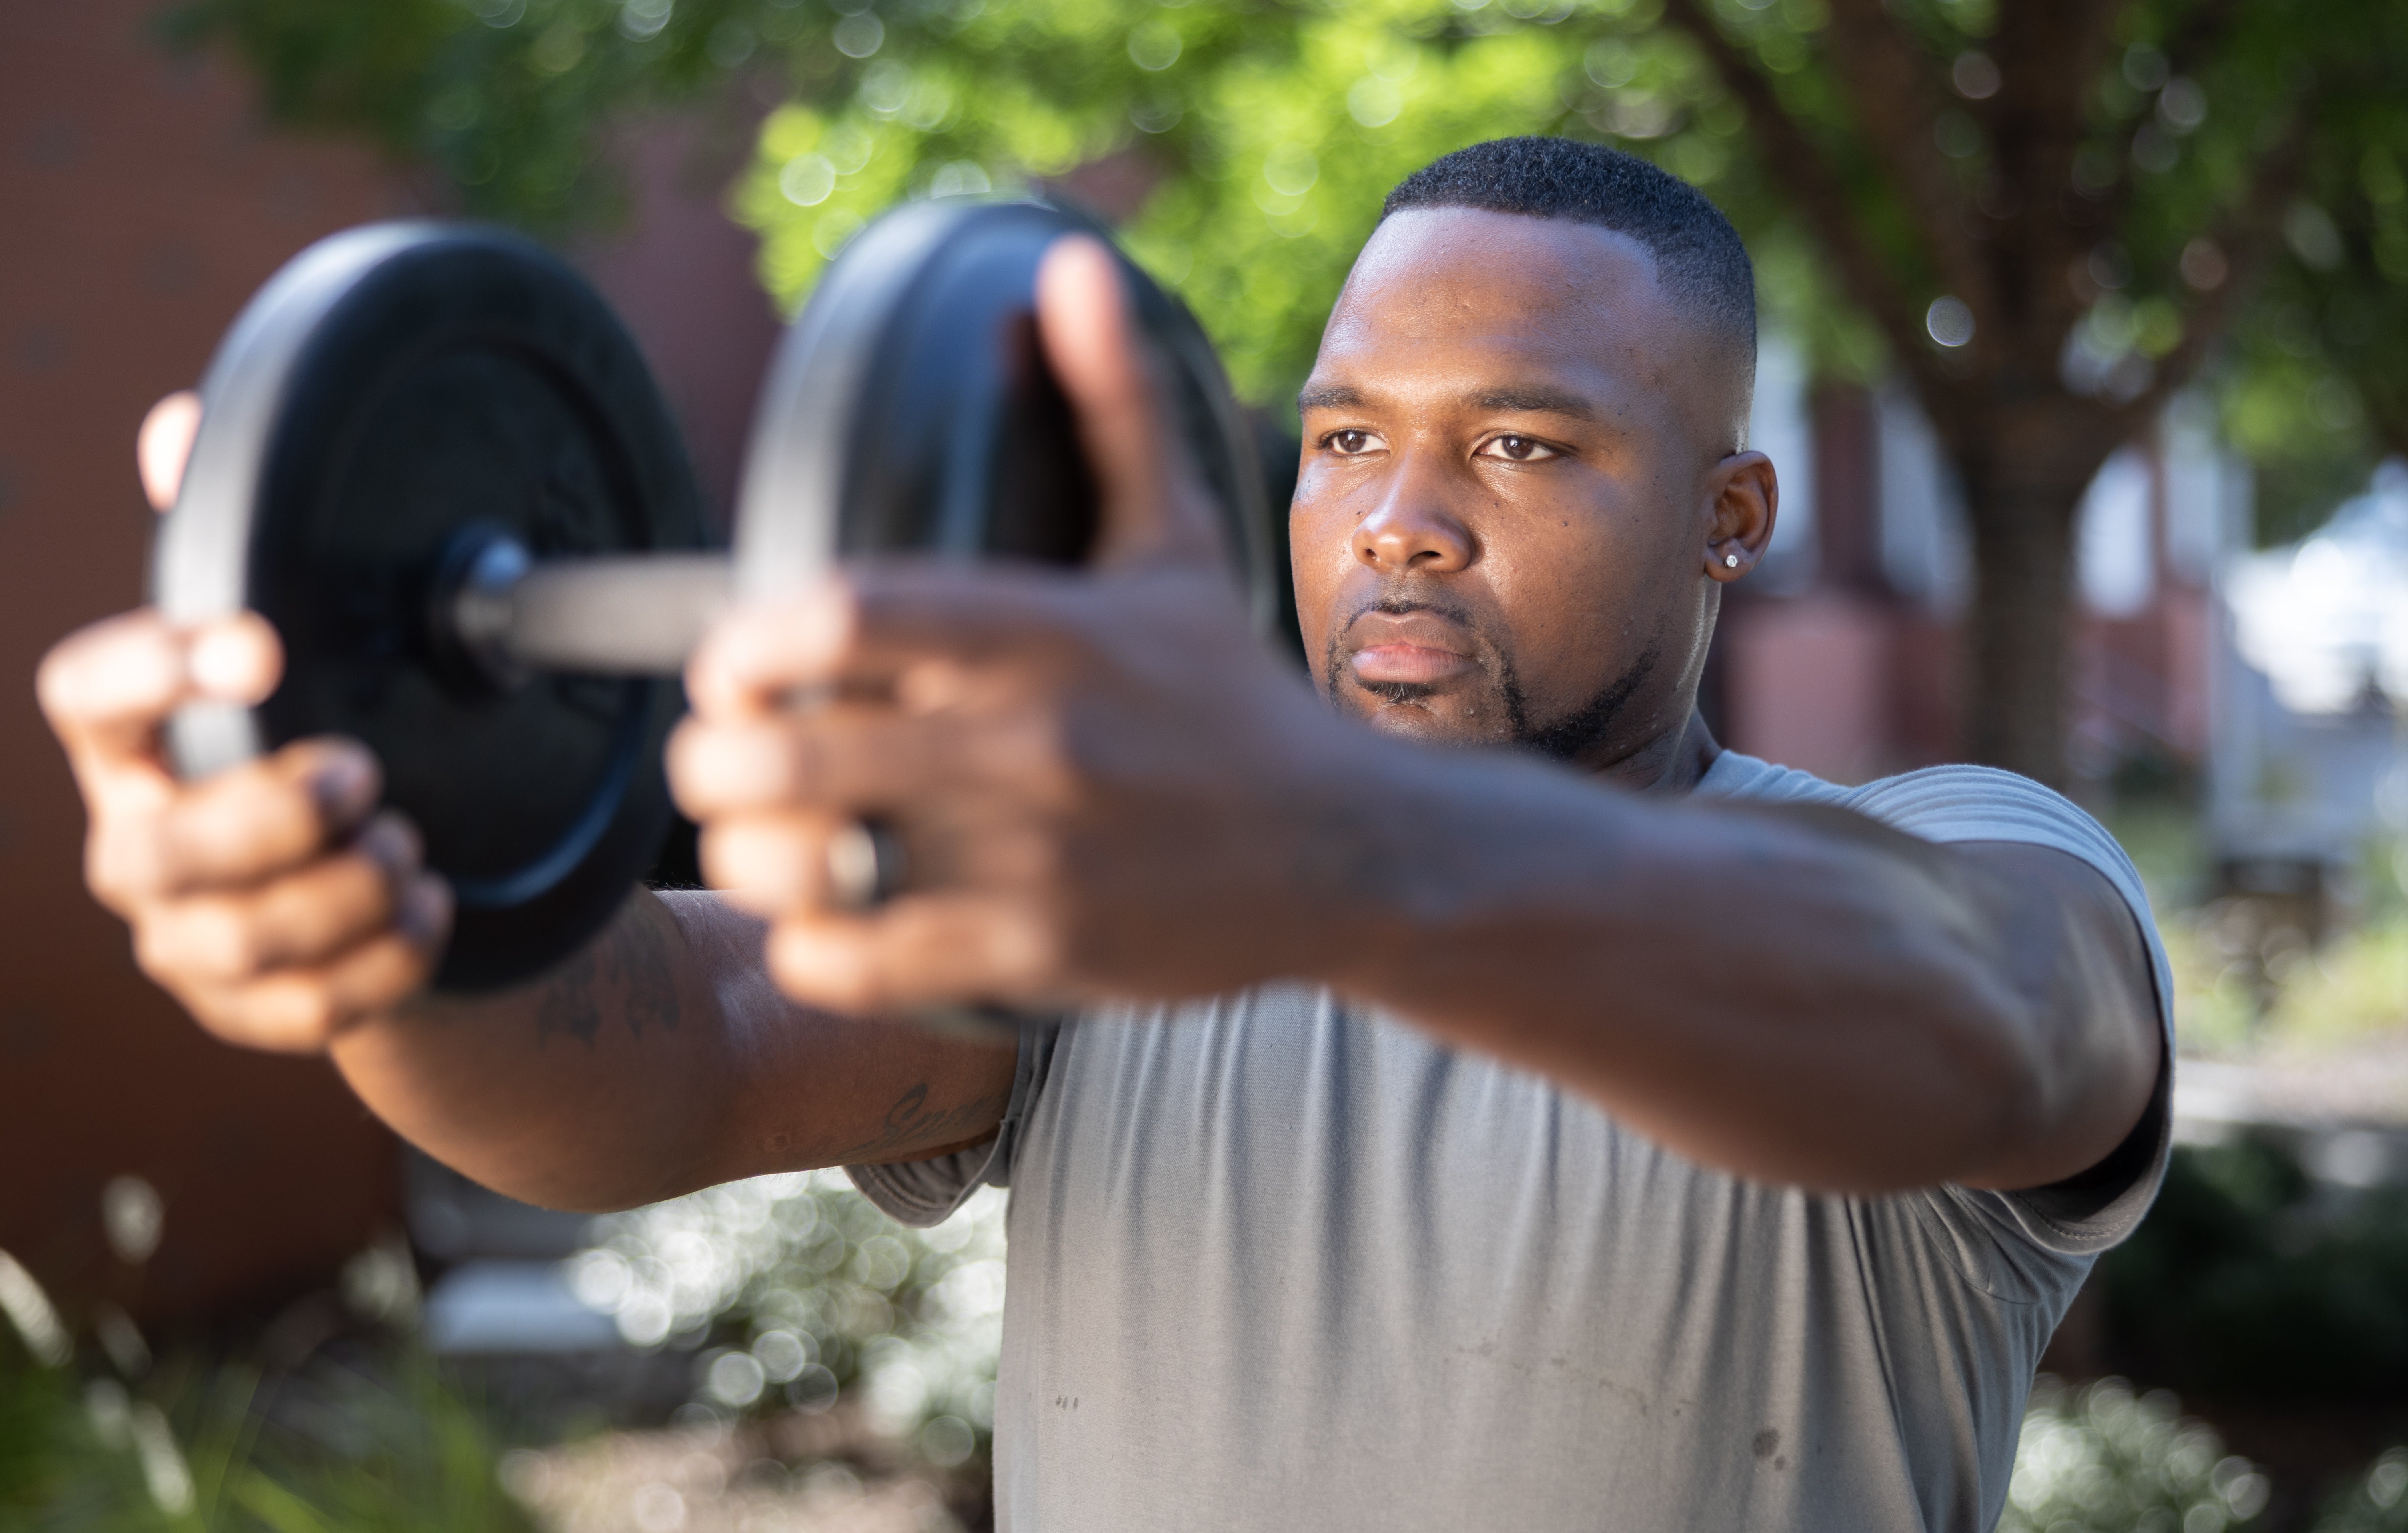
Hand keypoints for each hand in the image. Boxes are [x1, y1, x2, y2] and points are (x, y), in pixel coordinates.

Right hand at [35, 394, 451, 1051]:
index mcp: (129, 742)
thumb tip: (180, 427)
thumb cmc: (318, 727)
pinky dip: (380, 965)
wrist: (376, 858)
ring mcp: (186, 936)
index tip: (260, 643)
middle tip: (361, 772)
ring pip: (233, 940)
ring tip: (407, 845)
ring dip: (337, 894)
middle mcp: (137, 841)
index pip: (86, 696)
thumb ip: (234, 537)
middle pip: (158, 849)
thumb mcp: (296, 641)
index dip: (157, 670)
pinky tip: (431, 911)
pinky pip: (302, 1010)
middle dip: (265, 816)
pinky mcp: (249, 1008)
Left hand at [671, 238, 1349, 1013]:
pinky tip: (815, 928)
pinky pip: (863, 965)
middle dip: (712, 763)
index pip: (837, 613)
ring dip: (747, 860)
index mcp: (1046, 629)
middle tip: (715, 762)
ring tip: (751, 845)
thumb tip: (1071, 267)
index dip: (743, 643)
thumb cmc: (1234, 699)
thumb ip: (1112, 406)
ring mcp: (1035, 853)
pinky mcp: (1041, 949)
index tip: (730, 665)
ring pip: (812, 865)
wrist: (1347, 850)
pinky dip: (810, 952)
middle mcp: (1032, 738)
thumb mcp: (1179, 544)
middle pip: (788, 751)